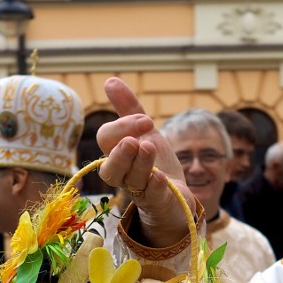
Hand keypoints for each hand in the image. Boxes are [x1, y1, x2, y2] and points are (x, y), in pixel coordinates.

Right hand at [96, 77, 195, 246]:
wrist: (175, 196)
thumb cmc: (154, 163)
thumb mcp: (144, 133)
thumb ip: (128, 109)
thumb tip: (110, 81)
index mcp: (116, 155)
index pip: (106, 139)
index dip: (122, 126)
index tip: (147, 119)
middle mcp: (123, 175)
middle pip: (110, 168)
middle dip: (121, 152)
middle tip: (135, 140)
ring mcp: (140, 191)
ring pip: (131, 181)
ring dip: (141, 163)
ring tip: (150, 147)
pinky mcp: (158, 202)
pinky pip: (152, 197)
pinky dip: (155, 187)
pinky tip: (161, 177)